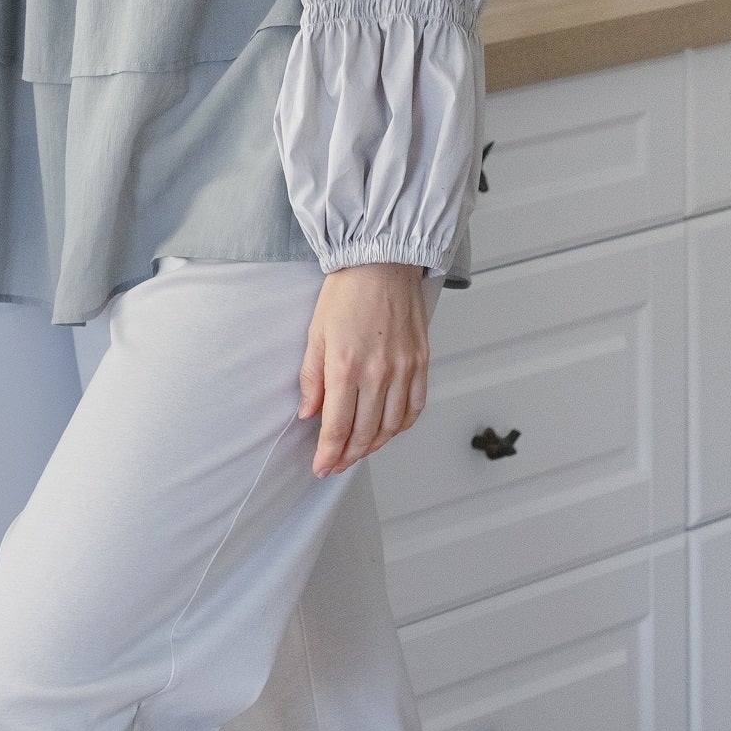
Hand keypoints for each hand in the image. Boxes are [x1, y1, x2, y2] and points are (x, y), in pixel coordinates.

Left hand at [299, 264, 430, 478]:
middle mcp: (378, 373)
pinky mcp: (421, 362)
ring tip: (358, 451)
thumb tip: (309, 413)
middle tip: (336, 465)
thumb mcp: (316, 333)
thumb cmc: (346, 292)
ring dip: (374, 446)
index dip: (328, 454)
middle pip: (365, 433)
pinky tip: (389, 430)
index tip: (321, 467)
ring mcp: (403, 369)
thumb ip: (312, 378)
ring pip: (391, 427)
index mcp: (345, 366)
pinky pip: (415, 407)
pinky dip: (401, 426)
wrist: (382, 262)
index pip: (337, 426)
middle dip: (347, 456)